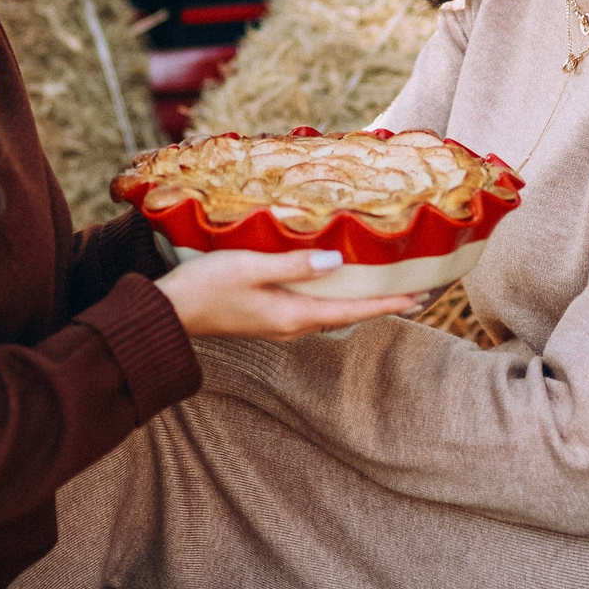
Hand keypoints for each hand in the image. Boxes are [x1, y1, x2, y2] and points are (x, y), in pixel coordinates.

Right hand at [154, 249, 423, 340]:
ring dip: (359, 302)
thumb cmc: (206, 286)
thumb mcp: (251, 266)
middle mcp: (292, 326)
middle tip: (415, 293)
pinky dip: (335, 300)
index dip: (388, 303)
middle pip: (348, 314)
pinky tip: (335, 286)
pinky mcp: (267, 318)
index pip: (353, 310)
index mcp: (293, 315)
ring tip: (385, 289)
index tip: (420, 298)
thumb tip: (338, 261)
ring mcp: (279, 325)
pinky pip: (313, 310)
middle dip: (382, 304)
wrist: (168, 313)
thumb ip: (294, 264)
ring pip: (331, 314)